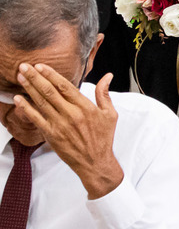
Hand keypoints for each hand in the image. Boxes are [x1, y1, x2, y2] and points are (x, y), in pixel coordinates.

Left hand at [14, 66, 123, 198]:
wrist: (95, 162)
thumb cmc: (103, 138)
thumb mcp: (110, 114)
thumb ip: (104, 94)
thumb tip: (108, 76)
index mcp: (86, 107)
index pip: (65, 87)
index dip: (51, 75)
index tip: (41, 66)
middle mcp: (71, 114)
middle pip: (50, 92)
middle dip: (35, 77)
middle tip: (24, 66)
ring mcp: (60, 125)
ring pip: (41, 102)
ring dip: (29, 88)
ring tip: (20, 76)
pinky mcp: (51, 135)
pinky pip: (36, 119)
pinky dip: (26, 108)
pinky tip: (18, 99)